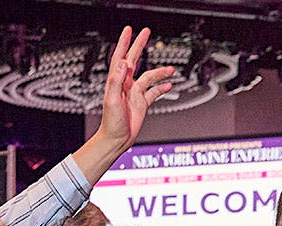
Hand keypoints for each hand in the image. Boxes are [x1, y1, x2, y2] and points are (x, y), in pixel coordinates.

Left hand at [74, 26, 177, 182]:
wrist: (116, 140)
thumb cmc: (111, 123)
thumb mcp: (112, 100)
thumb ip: (116, 81)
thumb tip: (123, 63)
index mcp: (117, 82)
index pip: (120, 57)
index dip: (124, 43)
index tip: (129, 30)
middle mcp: (125, 85)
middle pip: (134, 60)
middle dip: (139, 45)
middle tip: (146, 32)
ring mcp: (134, 94)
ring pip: (149, 77)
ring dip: (160, 72)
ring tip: (170, 69)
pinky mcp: (141, 103)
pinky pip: (154, 92)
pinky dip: (162, 88)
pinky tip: (169, 85)